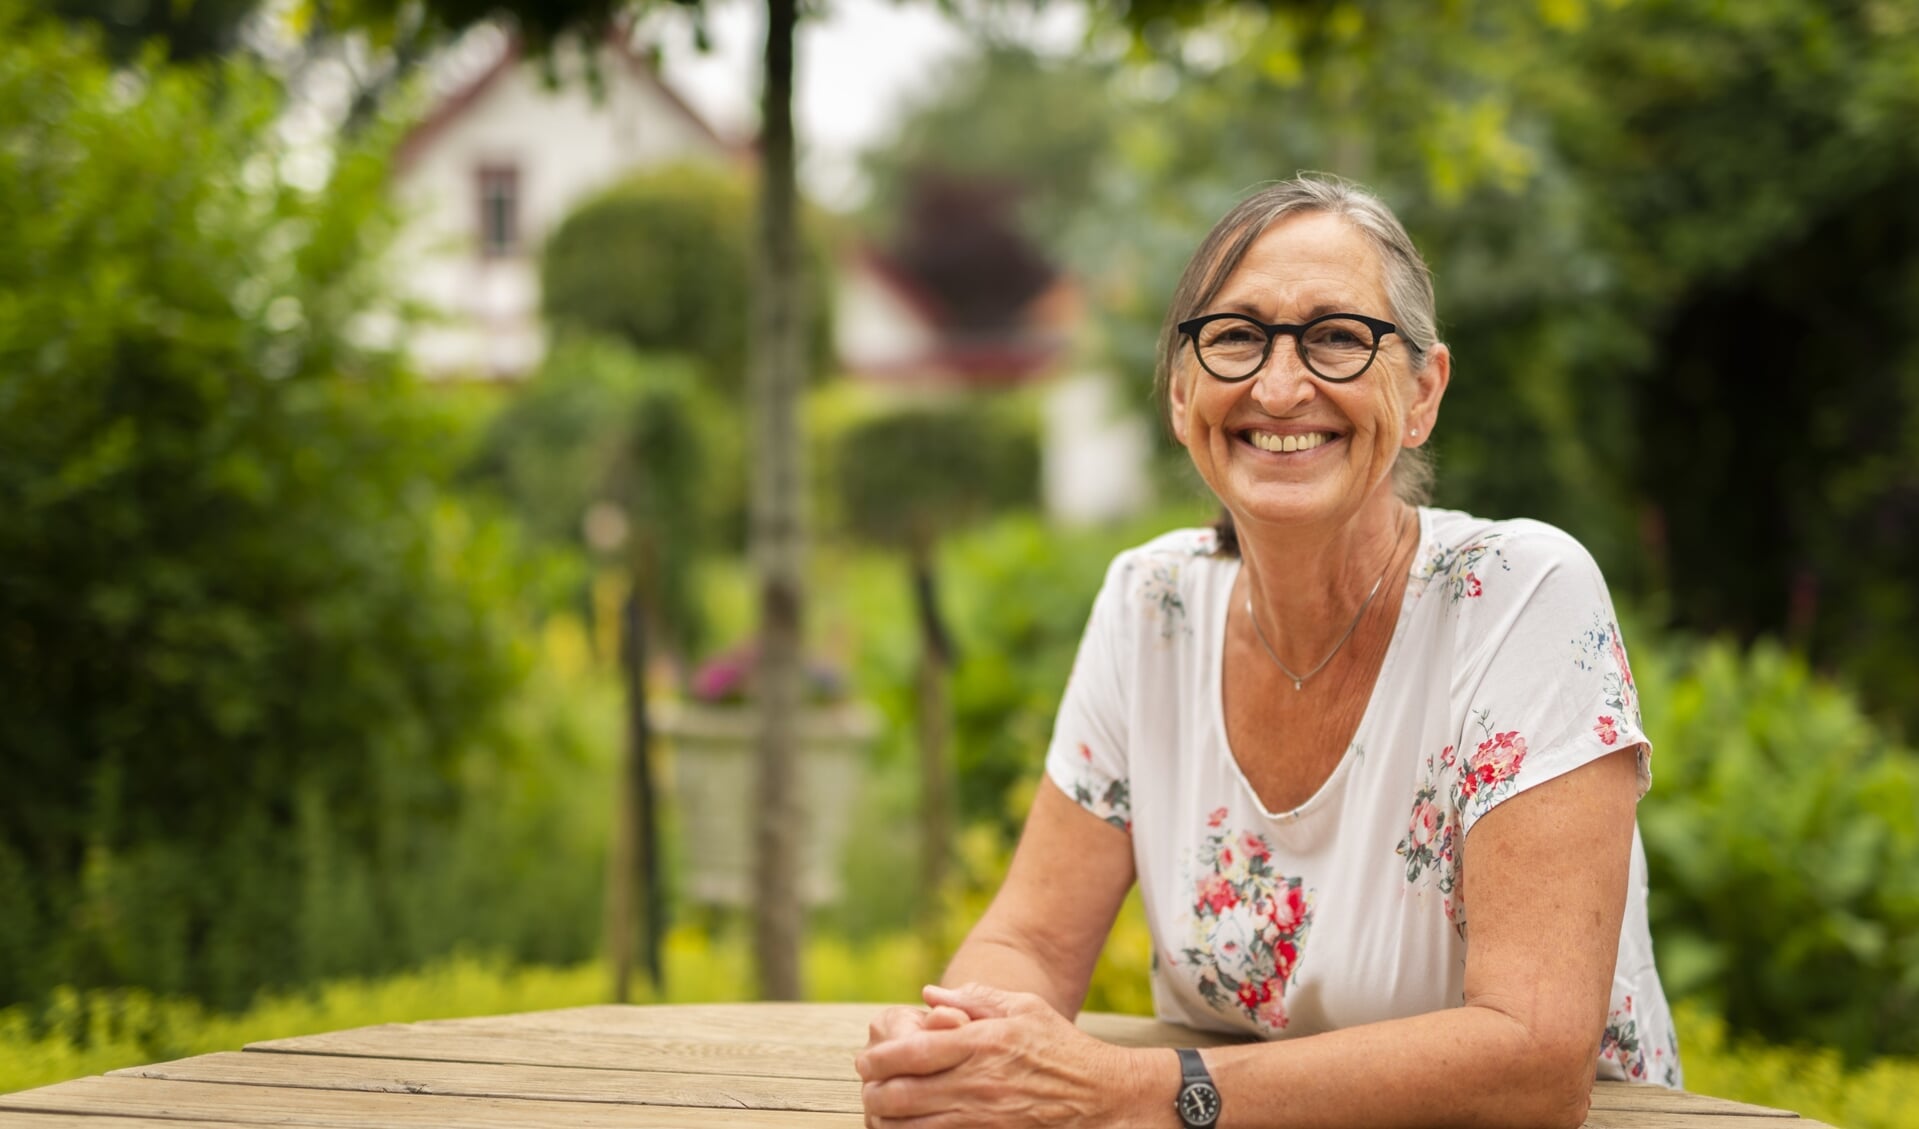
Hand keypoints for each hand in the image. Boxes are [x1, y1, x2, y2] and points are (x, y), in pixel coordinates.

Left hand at [856, 983, 1147, 1128]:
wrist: (1101, 1095)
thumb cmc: (1061, 1046)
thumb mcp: (1023, 1008)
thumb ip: (974, 998)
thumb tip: (929, 994)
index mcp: (981, 1042)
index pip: (912, 1051)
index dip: (878, 1059)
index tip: (866, 1061)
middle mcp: (977, 1081)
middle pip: (902, 1094)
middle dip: (874, 1093)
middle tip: (867, 1088)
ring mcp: (982, 1115)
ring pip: (913, 1126)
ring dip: (888, 1120)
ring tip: (880, 1112)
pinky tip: (909, 1127)